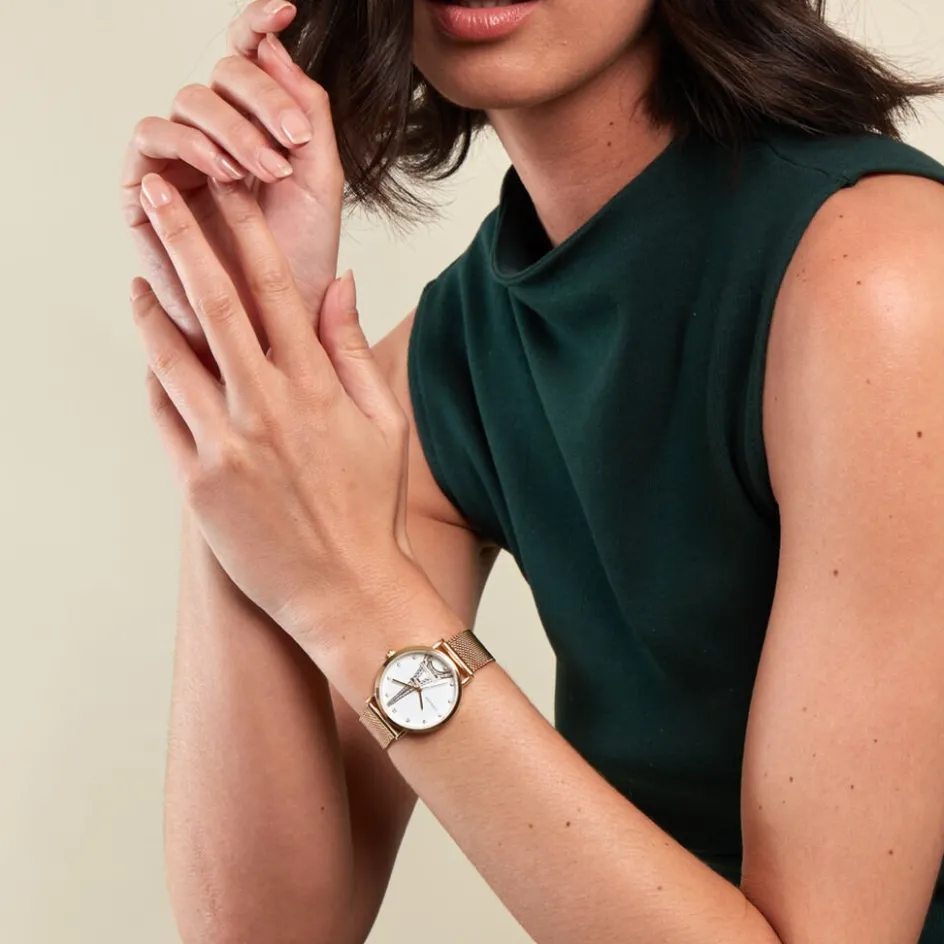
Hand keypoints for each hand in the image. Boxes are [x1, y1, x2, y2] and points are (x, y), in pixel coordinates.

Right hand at [119, 0, 342, 374]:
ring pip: (188, 101)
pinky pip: (153, 137)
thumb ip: (306, 110)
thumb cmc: (298, 258)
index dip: (257, 26)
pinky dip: (190, 145)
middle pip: (219, 75)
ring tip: (266, 171)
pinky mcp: (145, 184)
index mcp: (255, 125)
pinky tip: (223, 172)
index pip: (247, 59)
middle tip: (293, 141)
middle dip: (261, 100)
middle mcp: (213, 133)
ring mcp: (177, 156)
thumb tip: (274, 44)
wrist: (276, 322)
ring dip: (231, 128)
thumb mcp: (319, 178)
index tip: (286, 11)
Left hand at [129, 173, 415, 649]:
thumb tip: (338, 282)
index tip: (231, 190)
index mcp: (316, 387)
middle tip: (156, 193)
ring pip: (172, 355)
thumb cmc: (370, 507)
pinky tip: (154, 356)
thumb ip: (353, 349)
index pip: (276, 290)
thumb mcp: (383, 423)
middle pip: (214, 304)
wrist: (345, 590)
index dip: (250, 232)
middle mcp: (265, 407)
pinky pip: (164, 414)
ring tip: (137, 274)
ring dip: (151, 306)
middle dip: (182, 238)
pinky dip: (156, 377)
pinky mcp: (196, 482)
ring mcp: (225, 445)